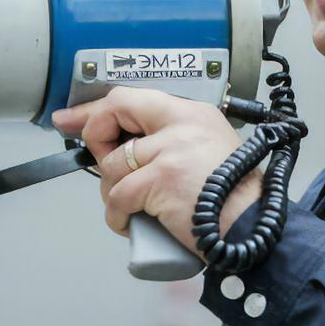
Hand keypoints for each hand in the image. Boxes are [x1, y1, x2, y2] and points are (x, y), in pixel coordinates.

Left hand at [52, 88, 262, 252]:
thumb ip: (168, 141)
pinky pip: (118, 195)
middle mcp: (181, 123)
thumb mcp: (206, 150)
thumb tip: (120, 146)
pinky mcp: (161, 179)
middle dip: (94, 137)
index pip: (132, 97)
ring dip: (114, 192)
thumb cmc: (230, 199)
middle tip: (96, 160)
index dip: (95, 109)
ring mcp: (170, 149)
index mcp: (192, 113)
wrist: (252, 228)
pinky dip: (118, 216)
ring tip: (136, 206)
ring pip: (112, 164)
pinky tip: (131, 222)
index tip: (72, 118)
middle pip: (115, 111)